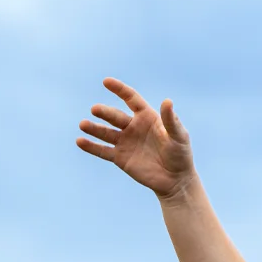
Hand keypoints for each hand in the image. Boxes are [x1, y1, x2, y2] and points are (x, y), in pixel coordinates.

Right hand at [76, 78, 195, 198]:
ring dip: (94, 128)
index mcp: (147, 117)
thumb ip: (171, 120)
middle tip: (95, 109)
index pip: (131, 99)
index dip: (120, 90)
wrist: (176, 179)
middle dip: (105, 112)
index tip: (106, 81)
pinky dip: (91, 146)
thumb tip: (167, 101)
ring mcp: (125, 142)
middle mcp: (133, 127)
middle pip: (115, 116)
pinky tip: (80, 141)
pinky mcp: (120, 158)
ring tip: (83, 124)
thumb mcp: (179, 136)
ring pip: (106, 132)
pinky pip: (102, 150)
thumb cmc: (181, 154)